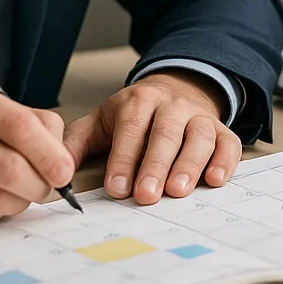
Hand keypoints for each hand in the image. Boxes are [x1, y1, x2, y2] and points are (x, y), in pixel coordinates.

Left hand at [63, 69, 242, 204]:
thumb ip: (77, 141)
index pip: (131, 128)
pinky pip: (227, 143)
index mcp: (138, 101)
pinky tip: (214, 179)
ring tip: (178, 190)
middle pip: (164, 134)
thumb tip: (55, 169)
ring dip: (189, 164)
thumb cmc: (135, 114)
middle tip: (146, 196)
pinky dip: (223, 161)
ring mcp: (198, 116)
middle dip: (155, 166)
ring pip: (198, 137)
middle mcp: (171, 105)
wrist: (177, 88)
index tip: (115, 188)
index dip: (123, 159)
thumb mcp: (103, 119)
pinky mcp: (221, 130)